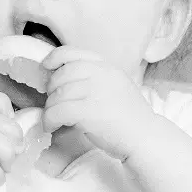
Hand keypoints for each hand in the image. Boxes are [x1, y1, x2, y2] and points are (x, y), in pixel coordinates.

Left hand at [41, 47, 157, 160]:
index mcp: (108, 67)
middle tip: (52, 102)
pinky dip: (49, 119)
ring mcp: (96, 92)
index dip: (55, 57)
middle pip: (63, 73)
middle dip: (51, 87)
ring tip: (52, 118)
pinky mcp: (89, 111)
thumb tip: (62, 83)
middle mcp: (102, 75)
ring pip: (58, 94)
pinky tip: (52, 127)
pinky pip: (58, 111)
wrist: (146, 138)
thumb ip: (94, 80)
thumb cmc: (129, 118)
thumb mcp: (115, 88)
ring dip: (50, 107)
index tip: (46, 66)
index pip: (75, 53)